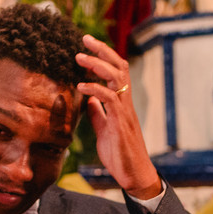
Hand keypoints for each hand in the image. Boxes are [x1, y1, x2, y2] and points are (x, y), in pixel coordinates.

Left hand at [75, 34, 160, 199]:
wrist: (133, 174)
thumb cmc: (120, 154)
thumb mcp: (103, 129)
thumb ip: (97, 113)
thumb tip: (89, 100)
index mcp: (121, 103)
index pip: (116, 71)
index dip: (103, 56)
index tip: (87, 45)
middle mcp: (125, 103)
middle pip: (119, 67)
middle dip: (102, 50)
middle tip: (84, 39)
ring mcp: (124, 111)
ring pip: (116, 78)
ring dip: (97, 65)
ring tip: (79, 57)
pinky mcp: (120, 122)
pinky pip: (109, 99)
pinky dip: (94, 89)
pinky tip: (81, 87)